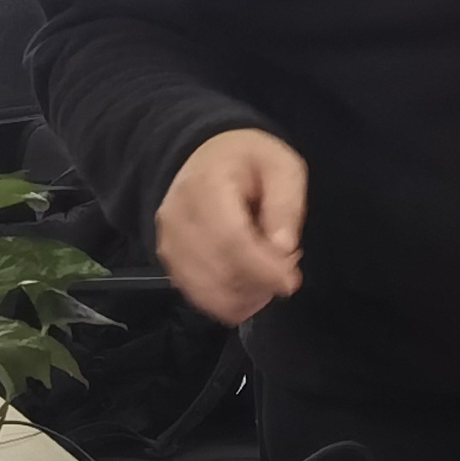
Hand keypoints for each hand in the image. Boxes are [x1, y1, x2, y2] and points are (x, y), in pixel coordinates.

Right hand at [155, 128, 306, 323]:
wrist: (206, 159)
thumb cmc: (249, 162)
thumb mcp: (282, 167)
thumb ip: (286, 204)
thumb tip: (283, 248)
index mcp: (205, 186)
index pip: (230, 239)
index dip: (262, 268)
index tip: (290, 282)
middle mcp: (178, 217)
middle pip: (218, 271)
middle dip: (261, 283)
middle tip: (287, 267)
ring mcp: (169, 243)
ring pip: (208, 293)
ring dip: (247, 296)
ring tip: (269, 271)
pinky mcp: (169, 263)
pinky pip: (200, 298)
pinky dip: (230, 302)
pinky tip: (251, 284)